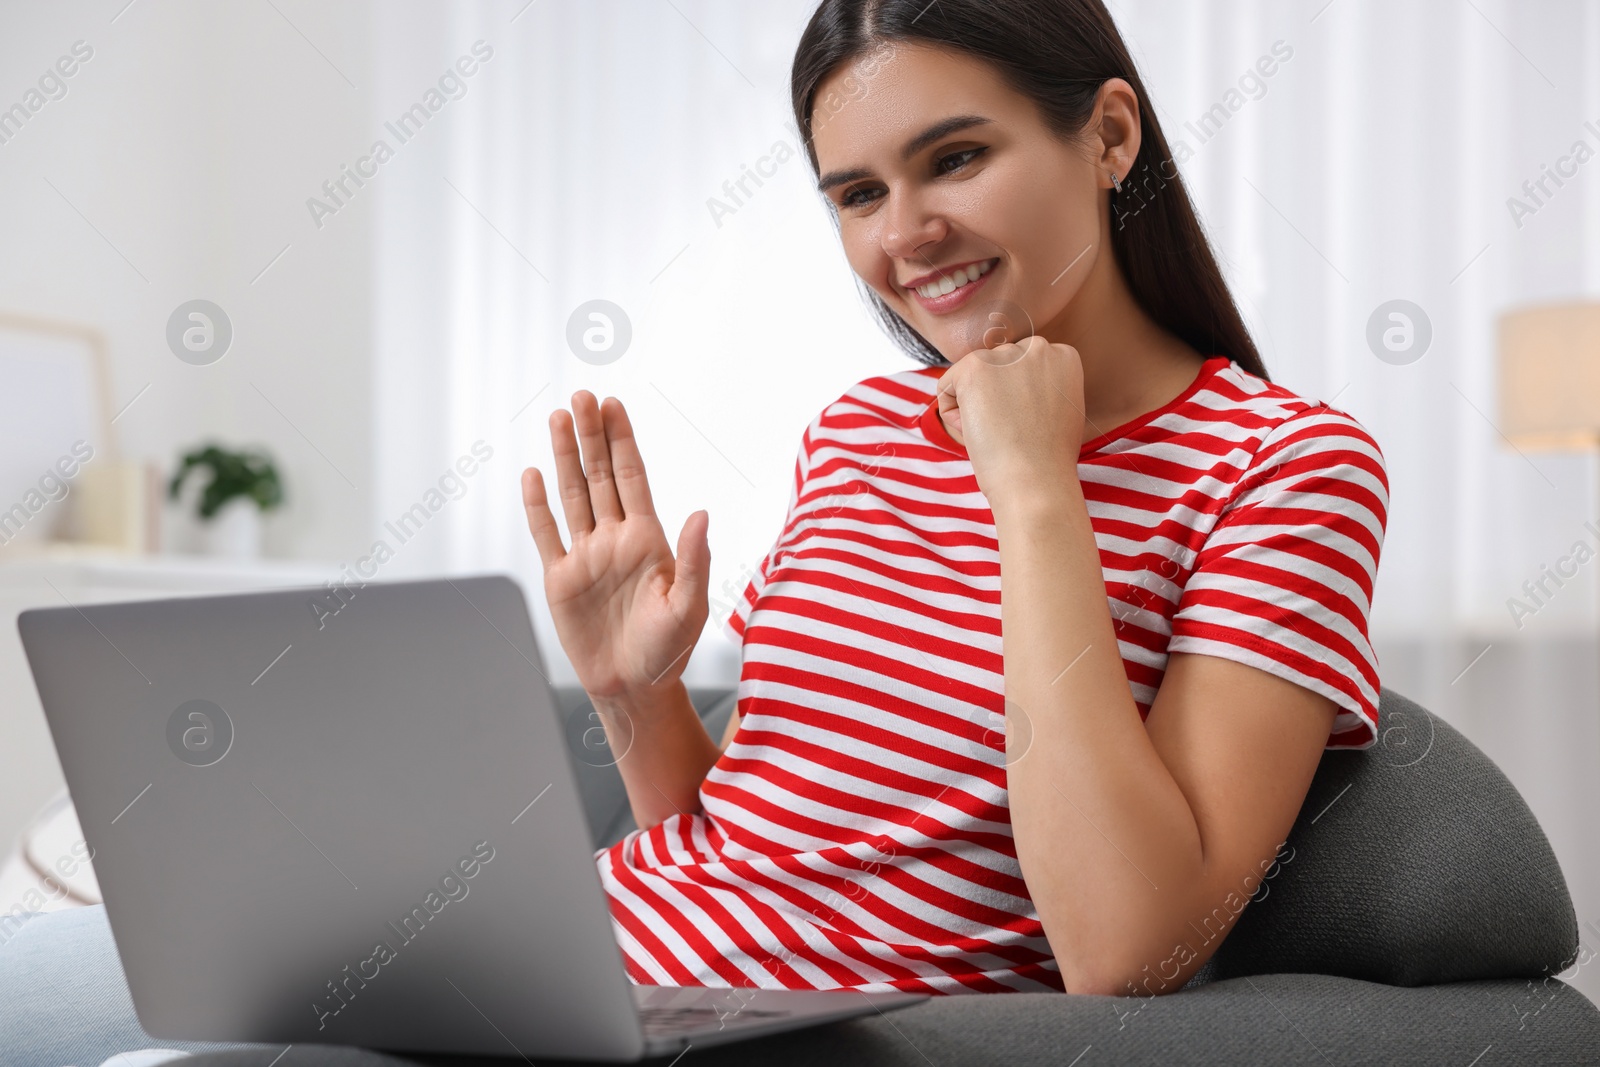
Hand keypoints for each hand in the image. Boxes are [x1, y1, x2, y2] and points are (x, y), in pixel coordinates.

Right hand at [520, 392, 708, 703]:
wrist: (634, 689)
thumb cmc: (670, 651)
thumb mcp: (690, 607)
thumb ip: (694, 560)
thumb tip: (699, 513)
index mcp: (649, 539)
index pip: (633, 477)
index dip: (622, 441)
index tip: (613, 405)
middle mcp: (616, 539)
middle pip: (600, 476)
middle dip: (590, 436)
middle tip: (581, 397)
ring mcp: (587, 556)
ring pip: (573, 496)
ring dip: (564, 457)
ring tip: (557, 418)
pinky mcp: (561, 580)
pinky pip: (547, 534)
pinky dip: (538, 505)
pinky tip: (532, 475)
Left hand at [936, 336, 1086, 507]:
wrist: (1036, 481)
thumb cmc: (1049, 457)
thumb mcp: (1061, 407)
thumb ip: (1042, 383)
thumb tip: (1013, 380)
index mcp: (1062, 354)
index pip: (1021, 368)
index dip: (1020, 401)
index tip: (1031, 424)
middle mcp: (1037, 346)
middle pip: (996, 370)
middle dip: (997, 400)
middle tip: (1015, 431)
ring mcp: (1005, 355)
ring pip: (971, 379)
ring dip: (976, 407)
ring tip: (999, 432)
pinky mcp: (974, 368)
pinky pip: (947, 388)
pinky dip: (954, 416)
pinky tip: (979, 431)